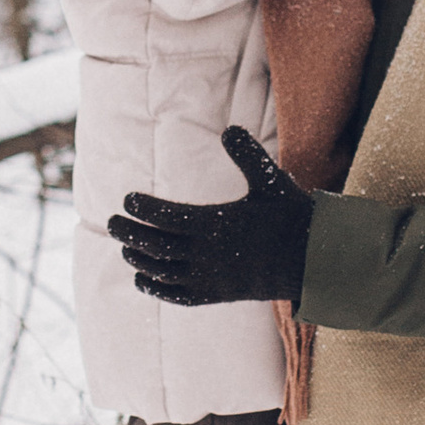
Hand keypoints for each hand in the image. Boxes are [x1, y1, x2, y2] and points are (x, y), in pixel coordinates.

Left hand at [109, 127, 314, 307]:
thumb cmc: (290, 216)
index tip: (127, 199)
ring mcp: (212, 277)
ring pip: (164, 271)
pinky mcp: (217, 294)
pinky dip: (157, 288)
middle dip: (130, 234)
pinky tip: (142, 279)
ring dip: (140, 260)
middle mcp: (210, 254)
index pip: (168, 217)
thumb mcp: (271, 182)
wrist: (313, 261)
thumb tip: (229, 128)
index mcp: (218, 224)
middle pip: (157, 245)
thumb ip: (248, 155)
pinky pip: (179, 295)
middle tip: (111, 222)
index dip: (144, 208)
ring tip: (124, 248)